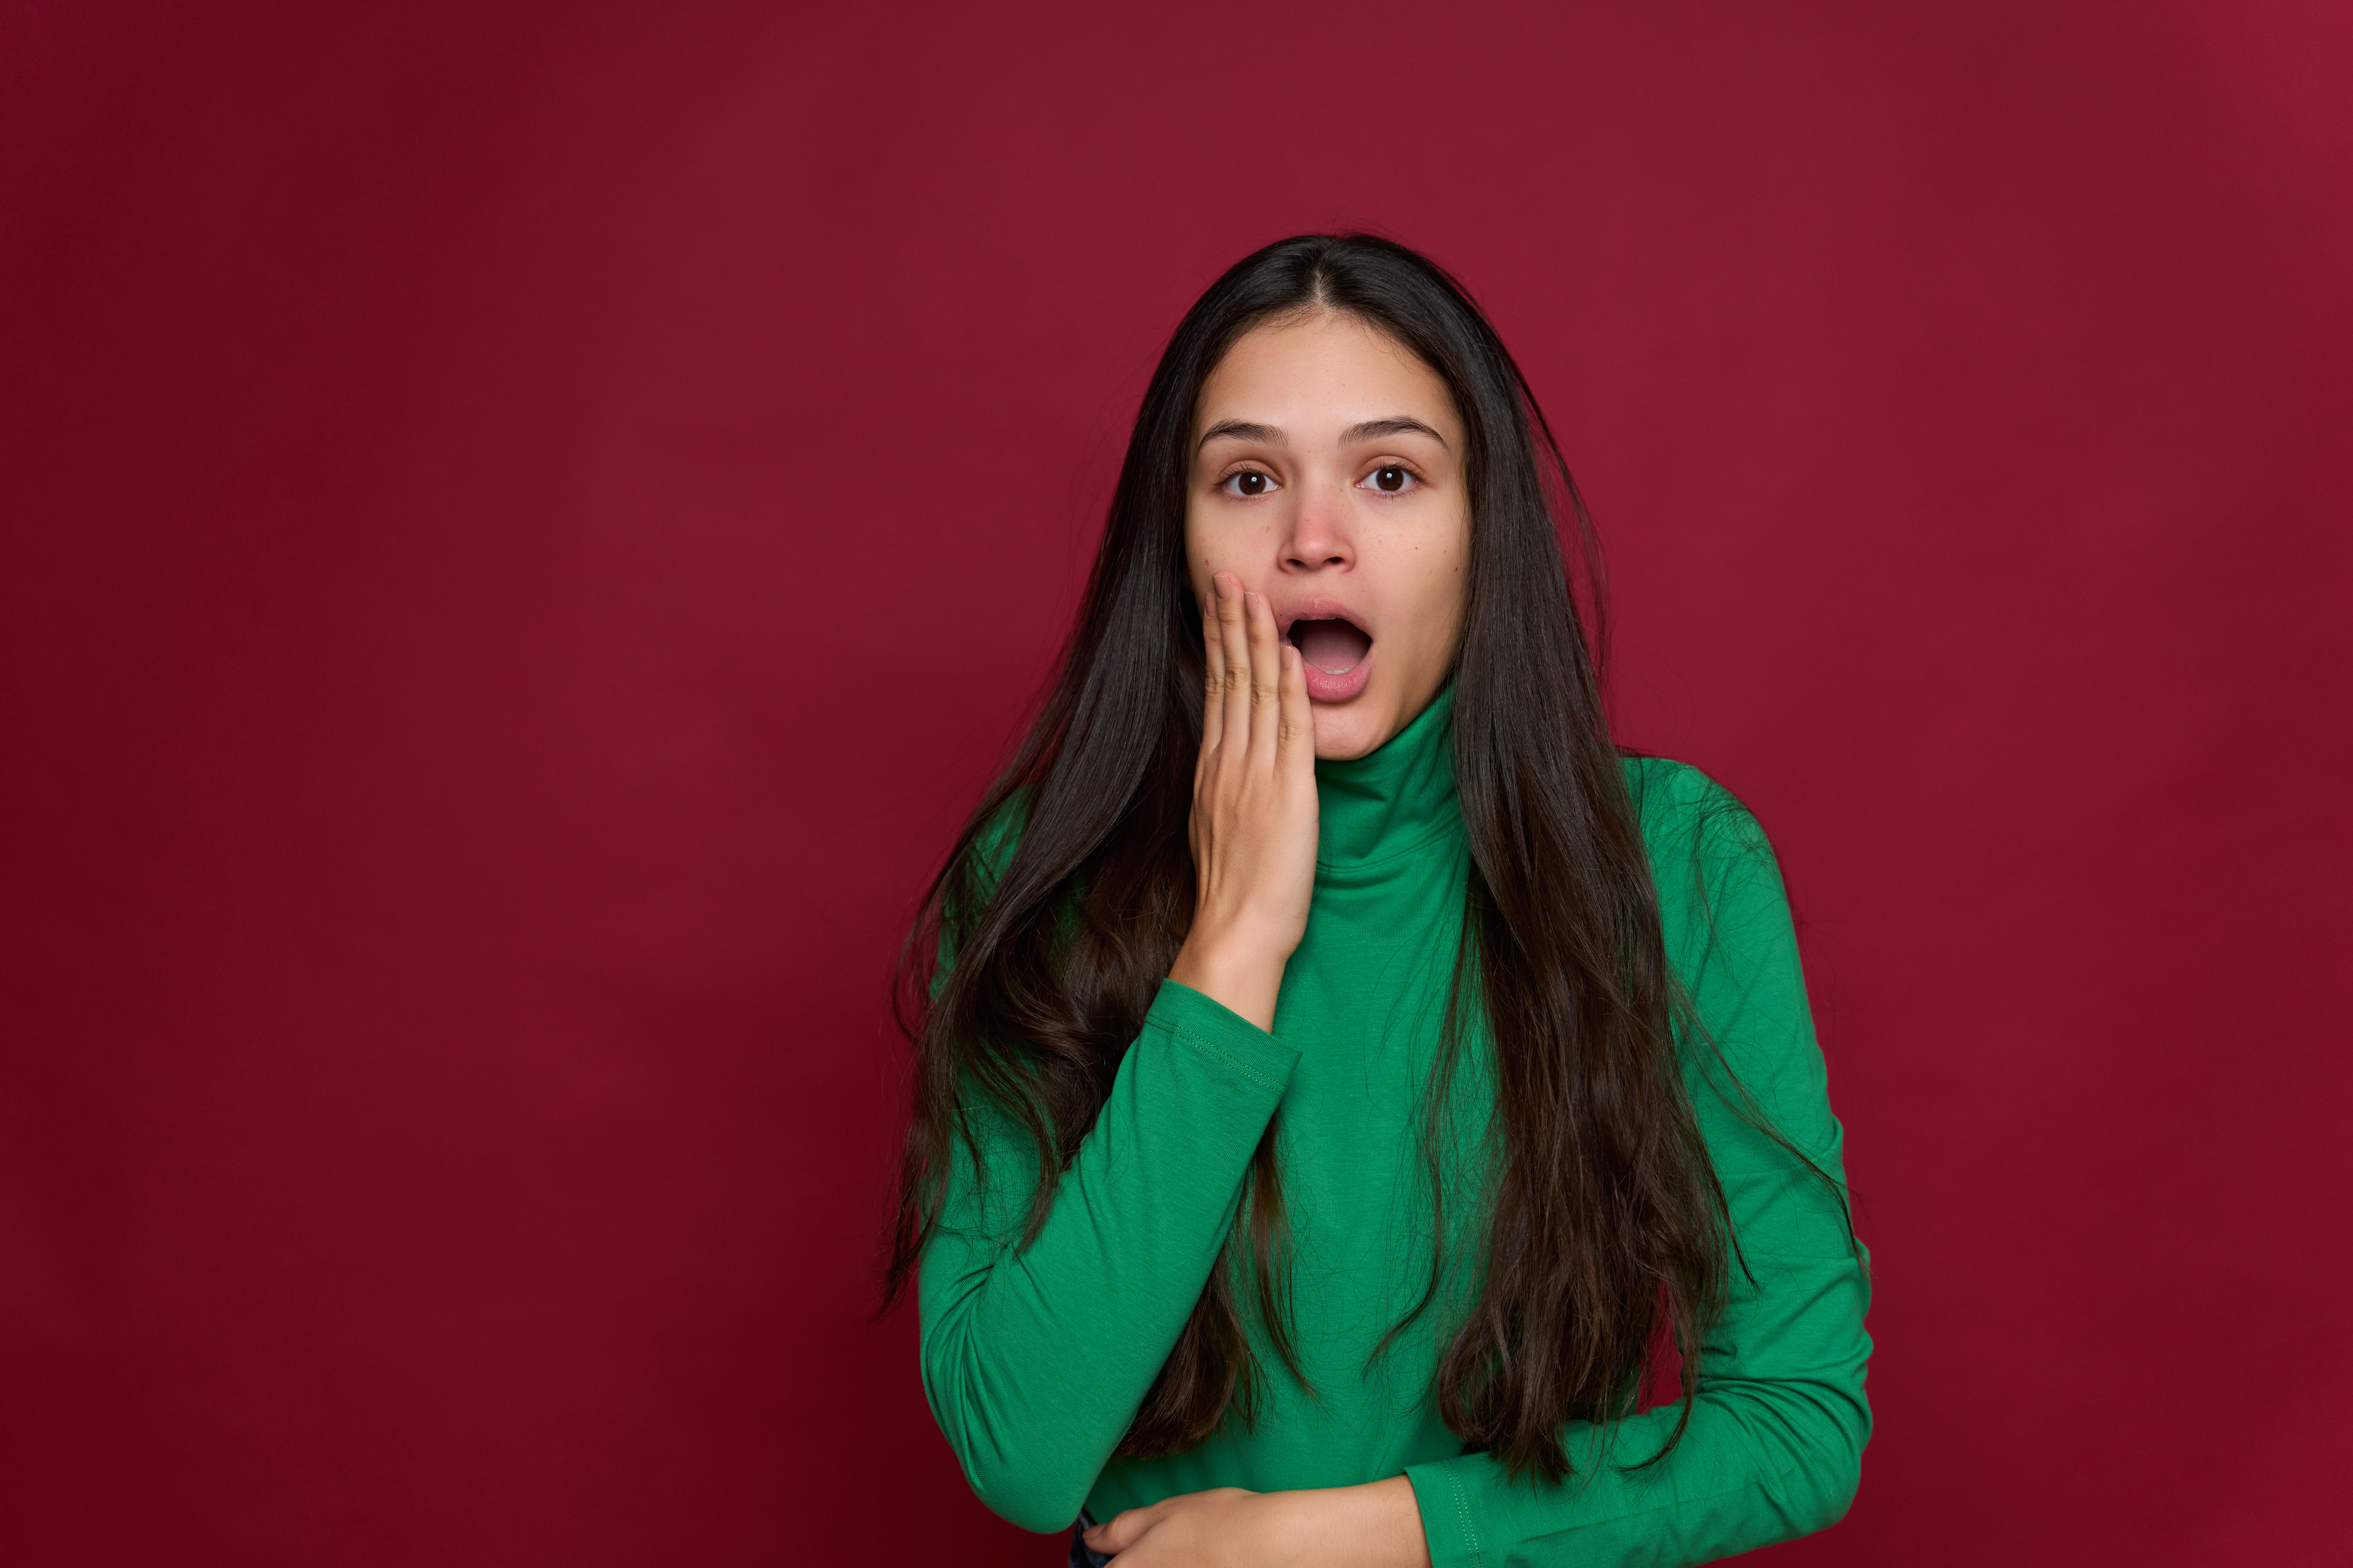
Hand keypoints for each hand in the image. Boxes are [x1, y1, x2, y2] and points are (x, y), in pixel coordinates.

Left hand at [1082, 1478, 1429, 1566]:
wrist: (1273, 1547)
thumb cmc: (1220, 1524)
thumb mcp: (1162, 1513)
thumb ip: (1120, 1530)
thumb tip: (1091, 1539)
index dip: (1112, 1560)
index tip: (1121, 1552)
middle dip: (1141, 1562)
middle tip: (1174, 1546)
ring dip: (1169, 1564)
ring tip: (1194, 1554)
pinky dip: (1187, 1567)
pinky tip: (1206, 1560)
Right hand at [1167, 571, 1318, 1033]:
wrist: (1236, 929)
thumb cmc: (1234, 894)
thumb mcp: (1220, 831)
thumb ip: (1228, 793)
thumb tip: (1234, 770)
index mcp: (1212, 771)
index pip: (1216, 692)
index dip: (1217, 645)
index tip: (1217, 608)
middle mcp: (1228, 762)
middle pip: (1228, 678)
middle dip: (1227, 624)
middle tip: (1226, 578)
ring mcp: (1255, 772)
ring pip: (1254, 690)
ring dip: (1255, 638)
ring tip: (1253, 593)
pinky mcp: (1287, 789)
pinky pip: (1286, 725)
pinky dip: (1286, 684)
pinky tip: (1287, 650)